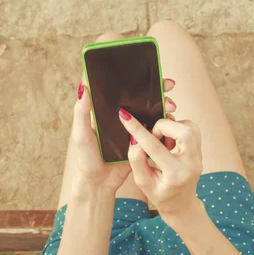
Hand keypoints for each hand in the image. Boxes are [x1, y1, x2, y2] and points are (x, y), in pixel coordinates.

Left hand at [69, 79, 176, 196]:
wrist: (100, 184)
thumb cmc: (86, 159)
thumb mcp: (81, 135)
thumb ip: (81, 113)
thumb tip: (83, 86)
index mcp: (107, 110)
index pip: (121, 87)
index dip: (135, 75)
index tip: (149, 70)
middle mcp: (121, 115)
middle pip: (141, 95)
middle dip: (158, 88)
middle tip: (169, 86)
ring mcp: (133, 127)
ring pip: (151, 110)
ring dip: (164, 105)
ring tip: (172, 106)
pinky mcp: (142, 140)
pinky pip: (156, 129)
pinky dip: (165, 124)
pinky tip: (172, 122)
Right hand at [118, 109, 203, 221]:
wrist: (181, 204)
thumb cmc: (160, 194)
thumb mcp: (142, 182)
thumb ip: (136, 159)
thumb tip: (135, 138)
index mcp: (175, 174)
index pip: (155, 147)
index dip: (138, 130)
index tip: (125, 116)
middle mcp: (191, 164)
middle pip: (183, 131)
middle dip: (163, 126)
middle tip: (152, 136)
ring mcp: (199, 157)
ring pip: (190, 127)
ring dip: (171, 127)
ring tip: (161, 139)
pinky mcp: (200, 150)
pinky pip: (192, 129)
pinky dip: (178, 128)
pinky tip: (169, 140)